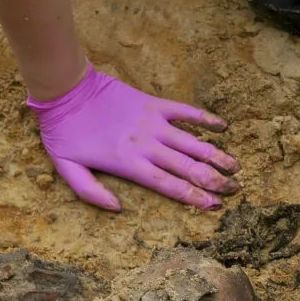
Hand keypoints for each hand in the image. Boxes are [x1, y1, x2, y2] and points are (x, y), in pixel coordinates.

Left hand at [27, 64, 239, 212]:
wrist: (66, 92)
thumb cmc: (63, 134)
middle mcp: (147, 145)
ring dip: (216, 155)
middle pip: (187, 167)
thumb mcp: (67, 169)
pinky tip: (223, 127)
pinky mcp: (153, 104)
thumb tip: (117, 208)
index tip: (214, 205)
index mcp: (128, 164)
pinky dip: (205, 118)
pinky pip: (185, 111)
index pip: (168, 185)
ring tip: (236, 166)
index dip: (194, 196)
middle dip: (214, 180)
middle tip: (235, 189)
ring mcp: (153, 123)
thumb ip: (91, 192)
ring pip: (193, 142)